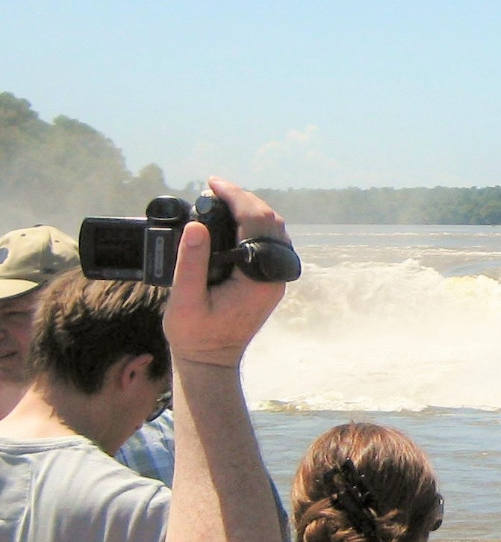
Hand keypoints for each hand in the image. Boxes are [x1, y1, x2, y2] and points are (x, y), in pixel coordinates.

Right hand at [163, 177, 290, 367]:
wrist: (210, 359)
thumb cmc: (195, 334)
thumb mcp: (185, 300)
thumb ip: (190, 263)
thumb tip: (196, 226)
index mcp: (259, 279)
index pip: (257, 224)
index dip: (235, 197)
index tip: (212, 183)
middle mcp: (274, 276)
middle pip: (270, 222)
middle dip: (243, 198)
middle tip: (213, 187)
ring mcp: (274, 278)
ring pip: (273, 230)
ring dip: (249, 209)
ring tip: (219, 197)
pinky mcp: (267, 279)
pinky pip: (267, 243)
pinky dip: (251, 224)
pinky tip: (230, 218)